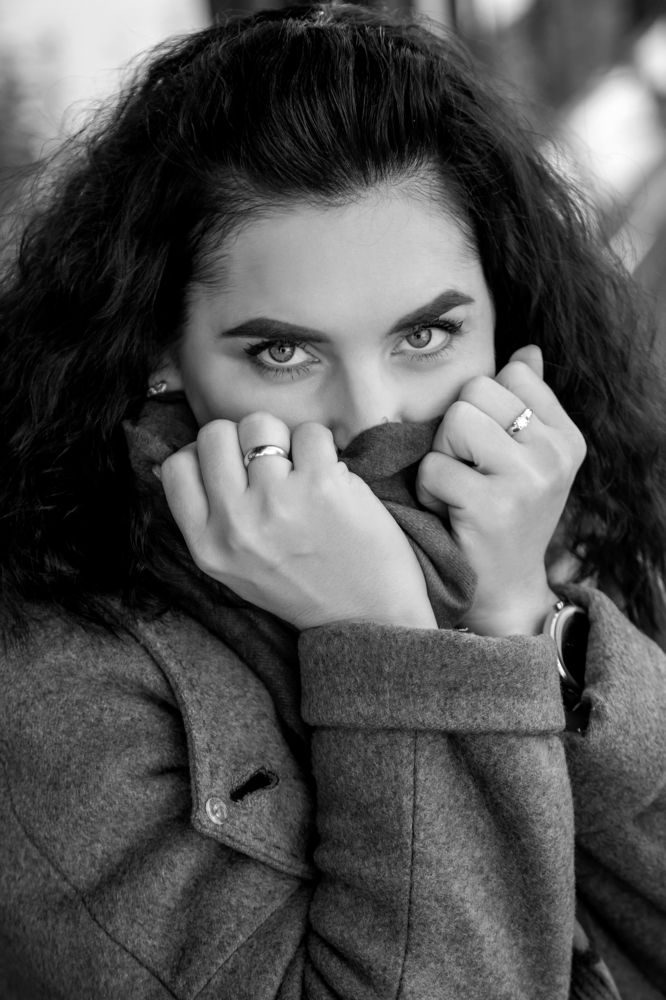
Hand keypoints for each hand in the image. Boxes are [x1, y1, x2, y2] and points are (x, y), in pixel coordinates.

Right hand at [160, 412, 435, 630]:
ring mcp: (277, 501)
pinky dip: (323, 447)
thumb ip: (206, 520)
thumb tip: (177, 461)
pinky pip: (310, 431)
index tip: (230, 462)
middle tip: (272, 464)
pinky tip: (332, 479)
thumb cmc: (302, 587)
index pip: (177, 467)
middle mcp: (235, 524)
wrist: (368, 616)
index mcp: (208, 546)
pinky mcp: (321, 484)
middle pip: (215, 434)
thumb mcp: (234, 569)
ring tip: (304, 474)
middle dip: (243, 438)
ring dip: (286, 441)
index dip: (202, 453)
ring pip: (262, 424)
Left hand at [416, 346, 586, 635]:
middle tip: (470, 472)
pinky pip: (435, 466)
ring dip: (442, 458)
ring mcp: (528, 479)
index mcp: (567, 438)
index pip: (512, 373)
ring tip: (460, 491)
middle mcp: (556, 454)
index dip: (484, 407)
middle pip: (476, 392)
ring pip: (455, 421)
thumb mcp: (529, 460)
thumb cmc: (507, 517)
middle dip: (458, 430)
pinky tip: (450, 514)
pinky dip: (430, 490)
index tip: (492, 451)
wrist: (503, 590)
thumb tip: (527, 350)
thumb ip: (528, 403)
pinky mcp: (492, 505)